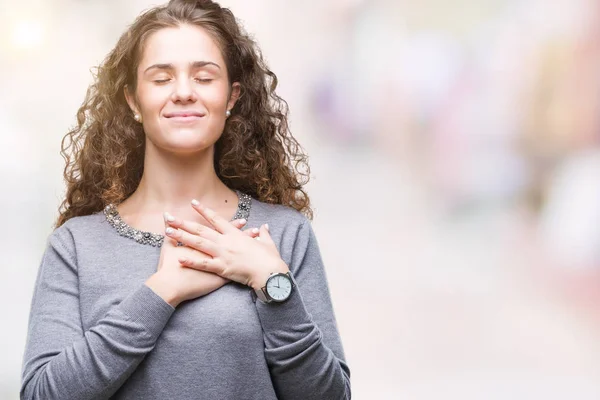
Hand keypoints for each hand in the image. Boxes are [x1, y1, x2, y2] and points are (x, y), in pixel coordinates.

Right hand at [144, 213, 252, 306]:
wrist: (171, 286)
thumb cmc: (169, 267)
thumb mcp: (169, 247)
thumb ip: (170, 232)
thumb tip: (165, 215)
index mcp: (206, 244)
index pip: (223, 231)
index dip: (233, 225)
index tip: (243, 220)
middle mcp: (215, 252)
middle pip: (234, 242)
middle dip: (246, 235)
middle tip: (256, 229)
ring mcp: (220, 265)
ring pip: (239, 256)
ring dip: (249, 251)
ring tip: (259, 248)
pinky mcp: (220, 278)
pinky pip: (237, 273)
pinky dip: (246, 269)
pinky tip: (255, 268)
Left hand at [164, 200, 288, 289]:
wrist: (270, 272)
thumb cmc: (269, 258)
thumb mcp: (267, 243)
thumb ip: (264, 234)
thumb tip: (264, 227)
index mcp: (235, 234)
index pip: (216, 219)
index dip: (203, 210)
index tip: (192, 203)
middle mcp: (226, 241)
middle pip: (201, 230)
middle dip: (184, 223)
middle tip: (169, 217)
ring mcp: (223, 254)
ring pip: (198, 244)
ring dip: (182, 237)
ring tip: (167, 231)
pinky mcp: (222, 268)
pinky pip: (203, 264)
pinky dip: (191, 261)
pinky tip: (178, 258)